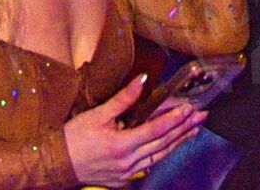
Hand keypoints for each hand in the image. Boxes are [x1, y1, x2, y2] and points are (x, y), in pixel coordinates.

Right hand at [62, 75, 203, 186]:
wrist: (58, 164)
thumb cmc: (75, 137)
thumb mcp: (98, 114)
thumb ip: (123, 99)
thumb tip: (143, 80)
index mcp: (121, 145)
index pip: (155, 130)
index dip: (174, 119)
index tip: (189, 109)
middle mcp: (128, 162)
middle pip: (163, 144)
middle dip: (184, 129)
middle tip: (201, 116)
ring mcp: (127, 173)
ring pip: (159, 156)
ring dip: (178, 142)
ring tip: (193, 130)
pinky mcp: (124, 179)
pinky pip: (149, 165)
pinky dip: (163, 154)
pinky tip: (172, 146)